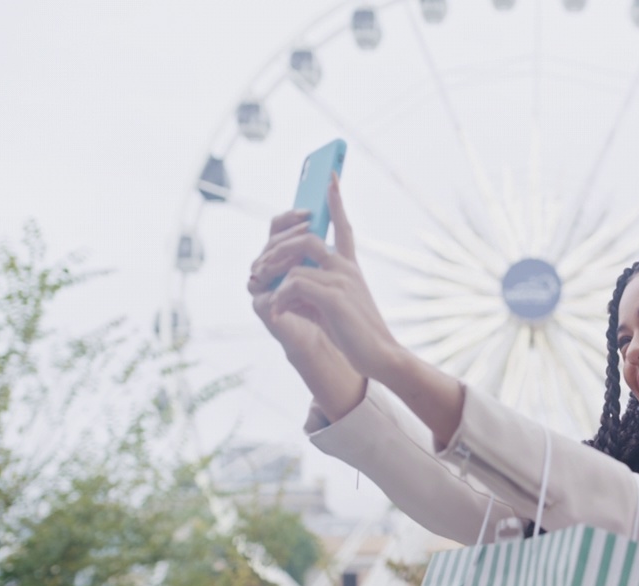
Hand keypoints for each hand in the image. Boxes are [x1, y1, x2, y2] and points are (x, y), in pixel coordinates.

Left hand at [260, 174, 403, 381]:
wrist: (380, 355)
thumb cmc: (357, 334)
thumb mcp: (335, 306)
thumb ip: (315, 288)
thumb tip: (287, 282)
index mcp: (349, 267)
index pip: (343, 226)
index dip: (336, 201)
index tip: (331, 178)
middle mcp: (346, 267)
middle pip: (307, 235)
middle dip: (277, 246)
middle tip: (259, 268)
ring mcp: (341, 279)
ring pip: (296, 258)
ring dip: (274, 272)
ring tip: (265, 291)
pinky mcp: (334, 296)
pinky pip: (294, 283)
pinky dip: (279, 297)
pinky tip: (276, 313)